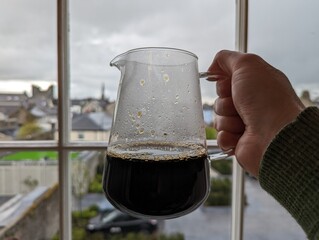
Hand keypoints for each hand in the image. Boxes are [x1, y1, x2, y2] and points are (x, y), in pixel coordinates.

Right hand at [207, 50, 304, 176]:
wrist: (276, 134)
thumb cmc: (267, 99)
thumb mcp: (247, 65)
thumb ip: (226, 58)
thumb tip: (212, 68)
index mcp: (253, 86)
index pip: (224, 83)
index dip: (223, 84)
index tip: (231, 86)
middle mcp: (250, 105)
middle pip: (218, 101)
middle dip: (225, 104)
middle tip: (240, 106)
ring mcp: (244, 125)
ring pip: (218, 120)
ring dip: (227, 121)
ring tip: (243, 123)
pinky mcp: (239, 142)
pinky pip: (220, 137)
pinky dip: (227, 137)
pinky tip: (239, 136)